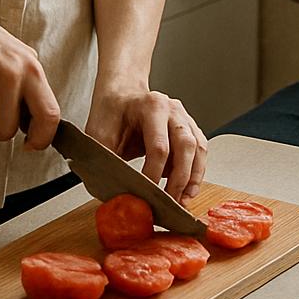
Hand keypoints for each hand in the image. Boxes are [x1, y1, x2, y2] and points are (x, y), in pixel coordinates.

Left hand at [86, 88, 208, 202]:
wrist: (121, 95)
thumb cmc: (111, 113)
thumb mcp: (99, 134)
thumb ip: (107, 160)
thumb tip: (118, 193)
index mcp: (151, 106)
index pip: (158, 146)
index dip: (153, 174)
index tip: (145, 195)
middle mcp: (172, 109)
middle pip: (185, 146)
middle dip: (179, 179)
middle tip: (170, 202)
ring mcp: (184, 117)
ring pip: (198, 149)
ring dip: (193, 178)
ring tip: (183, 200)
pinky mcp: (189, 127)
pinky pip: (200, 151)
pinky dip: (196, 171)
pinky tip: (187, 188)